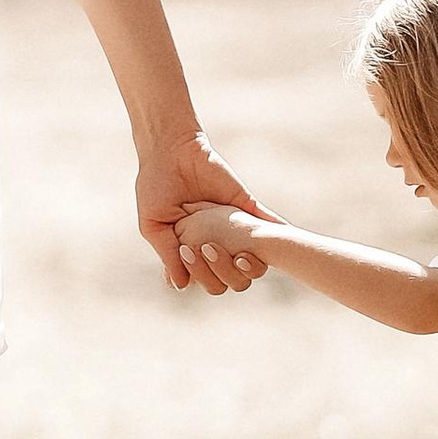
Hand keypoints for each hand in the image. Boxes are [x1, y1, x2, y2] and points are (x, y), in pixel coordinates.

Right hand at [136, 124, 265, 293]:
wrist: (171, 151)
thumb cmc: (156, 188)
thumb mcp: (154, 225)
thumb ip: (169, 255)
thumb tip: (183, 287)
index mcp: (192, 251)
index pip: (207, 280)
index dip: (203, 278)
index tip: (189, 257)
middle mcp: (215, 243)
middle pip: (230, 279)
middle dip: (220, 270)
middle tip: (205, 247)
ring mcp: (233, 227)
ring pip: (251, 261)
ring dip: (246, 262)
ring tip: (235, 252)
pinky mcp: (246, 206)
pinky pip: (266, 223)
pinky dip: (277, 232)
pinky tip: (282, 238)